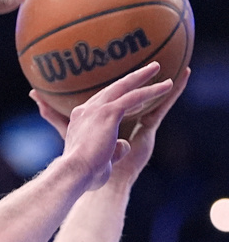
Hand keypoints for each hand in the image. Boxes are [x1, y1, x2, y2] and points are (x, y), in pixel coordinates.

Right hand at [49, 62, 173, 191]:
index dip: (114, 96)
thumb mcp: (97, 159)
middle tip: (144, 69)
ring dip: (142, 77)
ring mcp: (97, 110)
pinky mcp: (110, 113)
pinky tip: (166, 86)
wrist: (74, 173)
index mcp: (79, 121)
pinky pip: (135, 97)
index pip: (99, 103)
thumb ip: (111, 150)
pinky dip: (151, 91)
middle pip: (111, 89)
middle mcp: (85, 111)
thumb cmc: (82, 174)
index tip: (126, 91)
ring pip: (124, 88)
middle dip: (128, 78)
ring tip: (157, 67)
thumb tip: (124, 145)